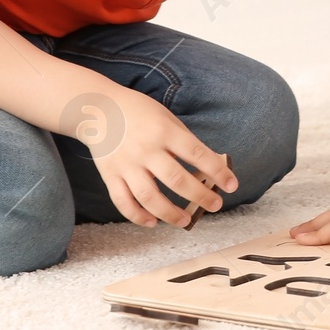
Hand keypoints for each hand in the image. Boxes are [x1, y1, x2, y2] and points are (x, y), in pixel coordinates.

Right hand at [85, 90, 236, 227]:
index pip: (197, 154)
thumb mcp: (166, 117)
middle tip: (215, 205)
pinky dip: (138, 216)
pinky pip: (123, 202)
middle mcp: (145, 149)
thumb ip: (184, 141)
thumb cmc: (139, 112)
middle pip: (176, 180)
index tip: (232, 185)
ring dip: (170, 214)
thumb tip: (208, 166)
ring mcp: (126, 164)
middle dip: (200, 196)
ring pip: (150, 197)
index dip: (218, 172)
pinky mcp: (110, 175)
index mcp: (163, 131)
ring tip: (186, 220)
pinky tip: (153, 222)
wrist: (98, 108)